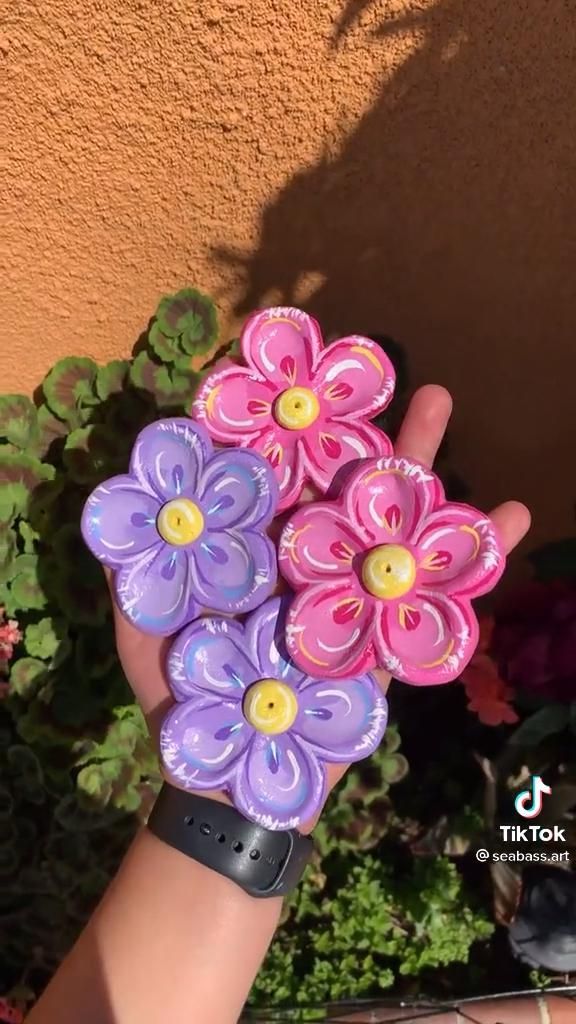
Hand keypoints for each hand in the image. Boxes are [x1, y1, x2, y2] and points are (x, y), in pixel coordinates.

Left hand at [108, 385, 530, 828]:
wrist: (230, 776)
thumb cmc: (182, 699)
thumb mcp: (139, 628)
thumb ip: (130, 568)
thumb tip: (129, 498)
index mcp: (252, 548)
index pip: (271, 473)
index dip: (281, 424)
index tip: (289, 370)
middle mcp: (305, 559)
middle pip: (338, 481)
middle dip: (360, 424)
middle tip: (384, 366)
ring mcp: (349, 594)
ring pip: (388, 519)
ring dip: (420, 463)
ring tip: (440, 399)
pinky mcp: (385, 635)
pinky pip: (433, 592)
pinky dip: (477, 556)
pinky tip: (513, 512)